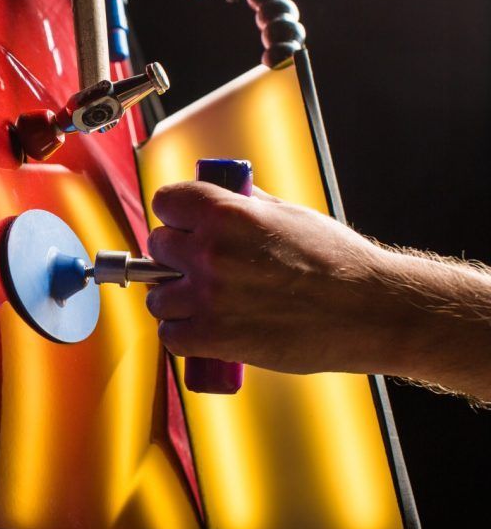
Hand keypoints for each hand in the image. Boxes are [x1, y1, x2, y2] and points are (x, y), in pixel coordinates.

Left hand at [145, 182, 395, 374]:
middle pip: (157, 247)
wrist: (370, 311)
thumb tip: (221, 191)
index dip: (174, 214)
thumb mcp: (288, 213)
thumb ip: (245, 203)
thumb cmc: (336, 261)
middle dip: (173, 256)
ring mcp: (210, 296)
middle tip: (196, 266)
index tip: (183, 224)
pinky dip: (182, 335)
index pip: (166, 201)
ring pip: (158, 297)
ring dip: (174, 300)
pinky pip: (171, 336)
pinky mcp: (215, 337)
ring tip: (201, 302)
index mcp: (226, 213)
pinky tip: (202, 330)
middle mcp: (211, 252)